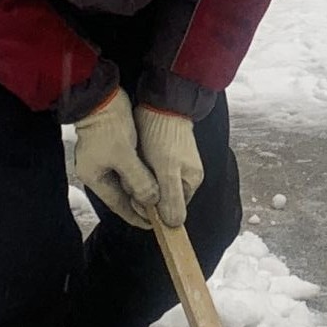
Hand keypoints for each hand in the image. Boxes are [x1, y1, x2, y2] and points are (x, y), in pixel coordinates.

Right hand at [70, 87, 157, 222]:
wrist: (103, 95)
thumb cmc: (109, 125)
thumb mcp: (124, 156)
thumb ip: (138, 180)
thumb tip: (151, 202)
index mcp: (94, 177)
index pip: (117, 204)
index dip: (135, 215)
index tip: (153, 224)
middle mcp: (97, 171)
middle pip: (121, 194)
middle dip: (140, 203)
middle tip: (160, 213)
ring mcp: (104, 159)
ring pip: (126, 181)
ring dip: (142, 188)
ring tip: (160, 198)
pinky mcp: (113, 147)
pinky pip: (128, 168)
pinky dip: (140, 174)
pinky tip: (153, 177)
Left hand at [134, 106, 202, 230]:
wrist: (159, 102)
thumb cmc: (164, 136)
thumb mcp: (167, 170)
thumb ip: (171, 198)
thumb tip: (174, 225)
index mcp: (191, 182)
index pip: (170, 210)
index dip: (152, 209)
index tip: (138, 197)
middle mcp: (185, 176)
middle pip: (160, 198)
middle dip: (144, 192)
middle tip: (134, 175)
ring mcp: (174, 164)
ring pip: (152, 184)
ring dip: (140, 179)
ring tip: (135, 162)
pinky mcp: (162, 154)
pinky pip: (149, 171)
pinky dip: (139, 168)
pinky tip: (135, 156)